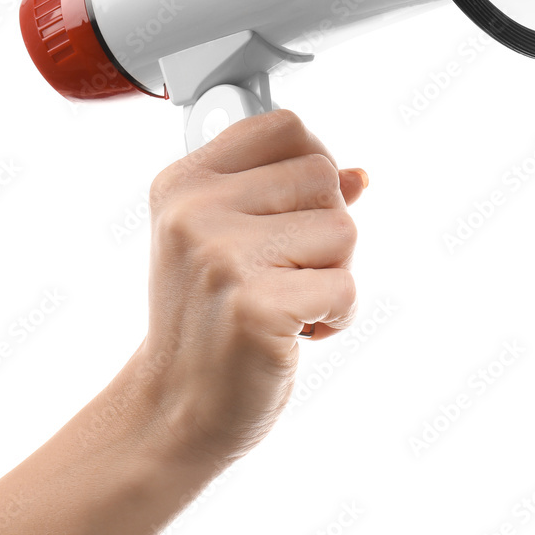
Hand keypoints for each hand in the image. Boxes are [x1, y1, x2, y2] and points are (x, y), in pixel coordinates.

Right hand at [140, 108, 367, 464]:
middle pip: (323, 176)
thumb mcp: (225, 238)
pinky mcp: (255, 308)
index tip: (299, 205)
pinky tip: (297, 332)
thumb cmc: (205, 318)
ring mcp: (221, 258)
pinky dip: (338, 315)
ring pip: (343, 228)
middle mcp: (195, 211)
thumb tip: (359, 174)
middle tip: (289, 269)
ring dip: (333, 273)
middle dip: (326, 227)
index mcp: (185, 182)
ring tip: (287, 300)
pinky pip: (347, 286)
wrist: (175, 407)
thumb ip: (286, 195)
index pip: (286, 126)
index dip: (312, 162)